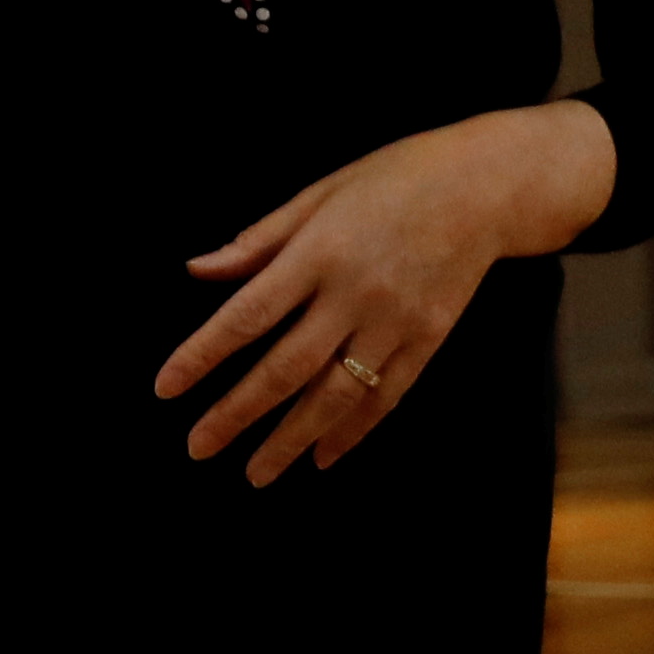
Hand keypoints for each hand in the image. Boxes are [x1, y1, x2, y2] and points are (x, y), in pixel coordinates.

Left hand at [158, 102, 616, 480]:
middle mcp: (356, 293)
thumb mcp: (319, 194)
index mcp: (319, 253)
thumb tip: (197, 271)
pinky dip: (354, 431)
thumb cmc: (394, 180)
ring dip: (291, 439)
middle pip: (286, 368)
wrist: (489, 184)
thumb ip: (258, 241)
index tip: (164, 389)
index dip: (202, 356)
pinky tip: (322, 457)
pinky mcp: (430, 337)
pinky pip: (387, 395)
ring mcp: (397, 321)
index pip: (246, 316)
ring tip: (256, 473)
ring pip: (337, 394)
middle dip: (237, 414)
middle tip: (198, 449)